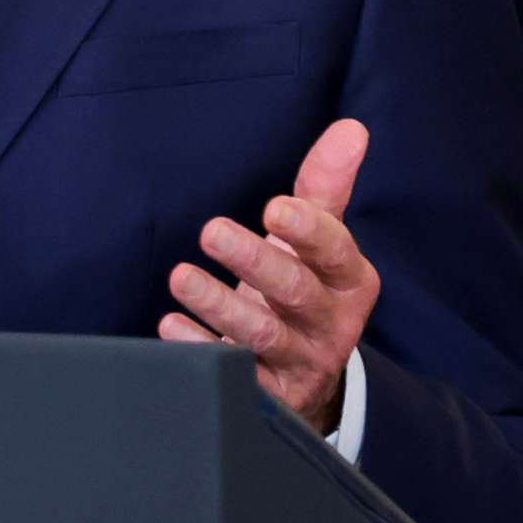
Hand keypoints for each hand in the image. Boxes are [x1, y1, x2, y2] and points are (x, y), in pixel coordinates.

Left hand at [160, 118, 378, 433]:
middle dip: (255, 261)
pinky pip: (234, 375)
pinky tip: (171, 325)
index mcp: (349, 280)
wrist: (306, 373)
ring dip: (220, 305)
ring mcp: (299, 363)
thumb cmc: (305, 286)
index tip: (275, 208)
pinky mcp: (267, 394)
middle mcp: (330, 324)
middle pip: (296, 292)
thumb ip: (327, 186)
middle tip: (211, 231)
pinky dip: (200, 349)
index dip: (308, 230)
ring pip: (262, 336)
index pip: (336, 251)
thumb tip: (351, 128)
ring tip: (182, 277)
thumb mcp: (319, 241)